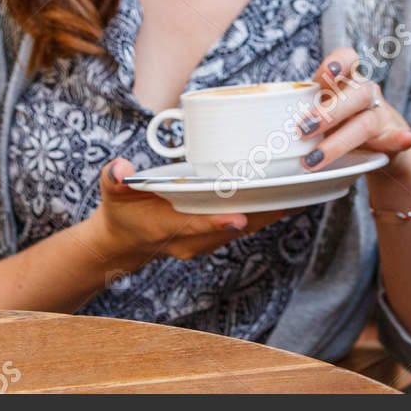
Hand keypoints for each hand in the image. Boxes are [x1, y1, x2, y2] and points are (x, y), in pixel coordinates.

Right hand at [89, 158, 287, 268]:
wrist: (125, 242)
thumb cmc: (121, 211)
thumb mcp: (112, 193)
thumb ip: (115, 179)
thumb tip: (121, 168)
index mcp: (164, 227)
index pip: (193, 226)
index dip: (215, 223)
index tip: (238, 219)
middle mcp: (189, 240)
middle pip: (229, 229)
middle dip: (259, 214)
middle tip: (289, 196)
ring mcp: (204, 242)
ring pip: (243, 229)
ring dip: (268, 214)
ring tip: (298, 194)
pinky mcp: (216, 238)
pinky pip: (246, 227)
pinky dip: (265, 214)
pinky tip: (289, 199)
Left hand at [300, 47, 410, 212]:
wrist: (386, 150)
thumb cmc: (345, 127)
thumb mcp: (325, 114)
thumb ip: (301, 113)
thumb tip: (255, 130)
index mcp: (348, 83)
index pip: (348, 59)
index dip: (339, 62)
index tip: (325, 73)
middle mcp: (366, 95)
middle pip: (353, 95)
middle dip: (327, 113)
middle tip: (302, 130)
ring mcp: (382, 117)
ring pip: (365, 122)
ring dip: (339, 140)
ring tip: (314, 159)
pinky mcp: (394, 139)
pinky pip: (397, 138)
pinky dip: (399, 139)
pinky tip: (404, 139)